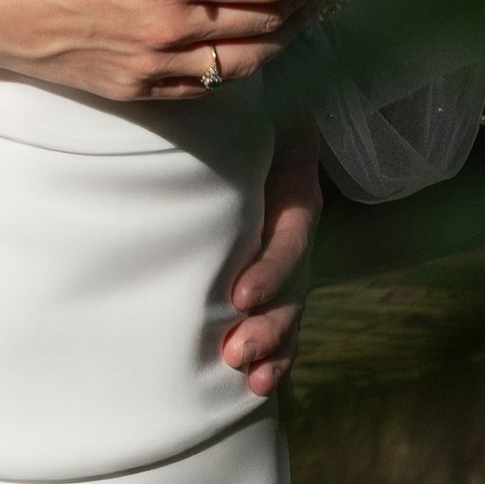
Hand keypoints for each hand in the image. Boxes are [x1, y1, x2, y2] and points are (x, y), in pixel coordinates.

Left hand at [220, 121, 322, 394]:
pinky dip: (280, 351)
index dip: (271, 266)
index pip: (293, 228)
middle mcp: (299, 217)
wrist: (258, 103)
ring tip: (250, 376)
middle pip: (297, 277)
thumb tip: (185, 102)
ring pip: (295, 303)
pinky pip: (288, 314)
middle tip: (235, 352)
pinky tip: (263, 383)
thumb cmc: (238, 103)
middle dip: (270, 321)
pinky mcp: (278, 268)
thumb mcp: (246, 100)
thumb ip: (229, 112)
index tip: (238, 297)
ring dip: (276, 344)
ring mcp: (291, 245)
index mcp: (295, 176)